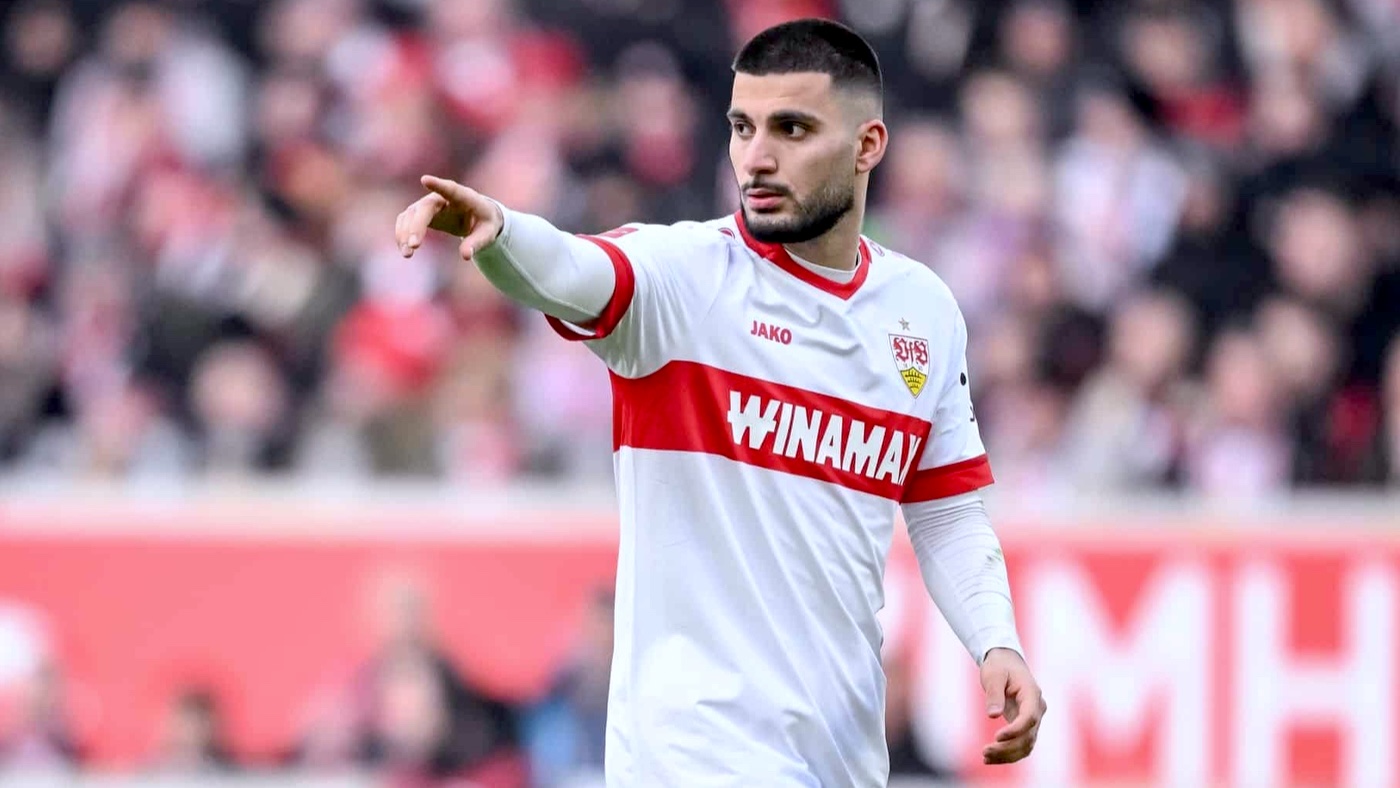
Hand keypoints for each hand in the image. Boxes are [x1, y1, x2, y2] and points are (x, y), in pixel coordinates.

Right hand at [395, 175, 503, 261]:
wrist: (476, 216)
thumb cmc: (484, 222)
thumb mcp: (487, 233)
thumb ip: (476, 243)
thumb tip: (465, 255)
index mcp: (463, 197)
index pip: (450, 189)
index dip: (438, 184)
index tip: (424, 180)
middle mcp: (442, 197)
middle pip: (425, 207)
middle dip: (417, 225)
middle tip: (414, 245)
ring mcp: (428, 204)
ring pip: (411, 214)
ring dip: (405, 233)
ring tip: (408, 254)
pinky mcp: (419, 213)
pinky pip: (405, 221)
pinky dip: (401, 234)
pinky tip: (404, 250)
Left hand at [979, 647, 1045, 764]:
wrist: (1006, 662)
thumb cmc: (1000, 666)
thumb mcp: (993, 674)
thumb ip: (994, 693)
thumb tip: (993, 715)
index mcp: (1032, 694)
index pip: (1029, 717)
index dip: (1015, 730)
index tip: (996, 737)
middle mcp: (1037, 709)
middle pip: (1028, 736)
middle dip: (1007, 747)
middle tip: (984, 752)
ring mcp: (1033, 719)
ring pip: (1026, 745)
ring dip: (1007, 755)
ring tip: (985, 758)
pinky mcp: (1025, 726)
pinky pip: (1021, 745)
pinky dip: (1008, 754)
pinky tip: (990, 758)